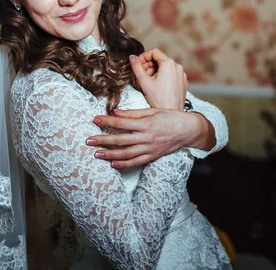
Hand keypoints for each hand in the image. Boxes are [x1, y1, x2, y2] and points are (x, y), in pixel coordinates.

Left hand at [86, 108, 206, 167]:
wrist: (187, 130)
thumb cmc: (169, 117)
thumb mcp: (152, 111)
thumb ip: (133, 113)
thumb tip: (115, 112)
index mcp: (146, 124)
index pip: (122, 123)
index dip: (107, 121)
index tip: (94, 120)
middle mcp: (146, 138)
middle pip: (120, 140)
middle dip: (103, 140)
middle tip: (88, 140)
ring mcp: (149, 149)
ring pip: (126, 154)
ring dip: (110, 154)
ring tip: (96, 154)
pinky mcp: (152, 156)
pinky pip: (136, 162)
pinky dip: (124, 164)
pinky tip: (113, 164)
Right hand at [129, 48, 187, 110]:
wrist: (171, 114)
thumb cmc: (159, 100)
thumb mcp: (144, 82)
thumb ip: (136, 67)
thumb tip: (132, 57)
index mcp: (169, 64)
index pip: (154, 52)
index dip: (143, 56)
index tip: (137, 64)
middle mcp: (178, 67)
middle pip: (160, 59)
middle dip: (148, 65)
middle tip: (140, 73)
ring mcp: (182, 75)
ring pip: (165, 67)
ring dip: (155, 70)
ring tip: (147, 81)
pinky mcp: (183, 82)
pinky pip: (171, 74)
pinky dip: (163, 76)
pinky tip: (156, 85)